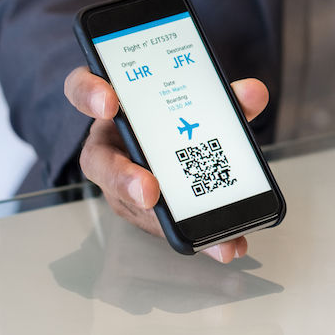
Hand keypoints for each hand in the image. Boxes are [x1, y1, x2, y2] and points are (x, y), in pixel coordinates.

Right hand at [63, 66, 270, 262]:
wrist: (178, 141)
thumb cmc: (173, 117)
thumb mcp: (201, 101)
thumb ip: (223, 96)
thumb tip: (253, 93)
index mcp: (114, 105)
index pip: (82, 90)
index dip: (89, 94)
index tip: (110, 102)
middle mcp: (108, 146)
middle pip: (100, 162)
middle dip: (123, 177)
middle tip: (148, 191)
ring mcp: (121, 183)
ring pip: (129, 203)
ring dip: (160, 220)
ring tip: (195, 231)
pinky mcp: (144, 212)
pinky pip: (163, 226)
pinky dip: (197, 237)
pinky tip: (226, 245)